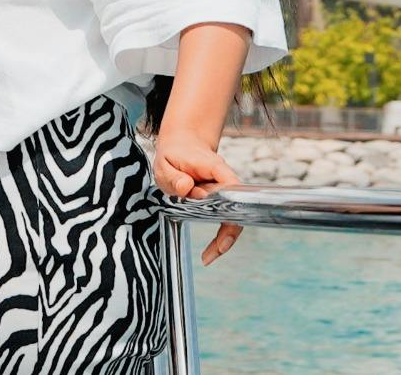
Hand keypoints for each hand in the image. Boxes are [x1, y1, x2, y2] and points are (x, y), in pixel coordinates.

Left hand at [153, 130, 240, 259]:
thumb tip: (187, 188)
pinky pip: (225, 218)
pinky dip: (219, 234)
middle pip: (237, 208)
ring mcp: (224, 191)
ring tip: (208, 257)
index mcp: (214, 167)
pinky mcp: (220, 200)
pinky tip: (210, 250)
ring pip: (232, 216)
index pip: (231, 186)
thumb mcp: (164, 163)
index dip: (233, 206)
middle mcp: (224, 180)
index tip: (225, 226)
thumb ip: (174, 176)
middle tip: (211, 255)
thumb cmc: (173, 153)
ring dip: (223, 238)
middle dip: (228, 233)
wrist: (183, 143)